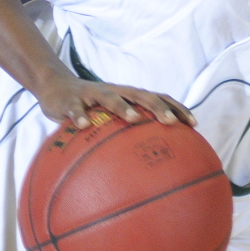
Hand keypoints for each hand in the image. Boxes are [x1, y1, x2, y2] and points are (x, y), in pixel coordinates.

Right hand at [37, 70, 195, 130]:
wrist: (55, 87)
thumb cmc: (90, 108)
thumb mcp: (110, 117)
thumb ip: (127, 133)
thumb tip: (151, 164)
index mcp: (127, 95)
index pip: (157, 98)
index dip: (176, 107)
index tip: (194, 124)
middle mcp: (114, 91)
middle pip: (140, 95)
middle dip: (157, 107)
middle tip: (171, 122)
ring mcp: (92, 94)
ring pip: (110, 96)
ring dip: (122, 107)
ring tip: (134, 119)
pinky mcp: (70, 100)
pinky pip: (75, 108)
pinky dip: (80, 115)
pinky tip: (84, 125)